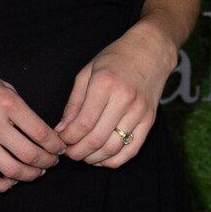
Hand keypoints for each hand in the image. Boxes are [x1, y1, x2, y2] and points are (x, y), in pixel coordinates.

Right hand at [0, 61, 65, 191]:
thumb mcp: (0, 84)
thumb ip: (18, 105)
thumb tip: (36, 128)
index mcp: (7, 103)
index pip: (41, 133)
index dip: (56, 145)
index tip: (60, 148)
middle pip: (31, 154)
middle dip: (48, 162)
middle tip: (52, 162)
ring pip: (12, 170)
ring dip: (30, 175)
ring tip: (36, 172)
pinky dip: (2, 185)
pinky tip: (10, 180)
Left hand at [54, 22, 178, 167]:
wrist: (150, 51)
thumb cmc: (115, 58)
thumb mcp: (87, 72)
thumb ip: (74, 102)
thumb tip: (61, 129)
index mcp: (104, 84)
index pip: (83, 122)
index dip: (68, 137)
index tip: (61, 140)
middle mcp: (124, 99)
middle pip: (97, 138)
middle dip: (78, 152)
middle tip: (69, 152)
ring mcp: (139, 111)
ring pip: (113, 148)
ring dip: (94, 158)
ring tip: (83, 156)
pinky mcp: (149, 120)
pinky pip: (131, 150)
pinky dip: (114, 160)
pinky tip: (101, 159)